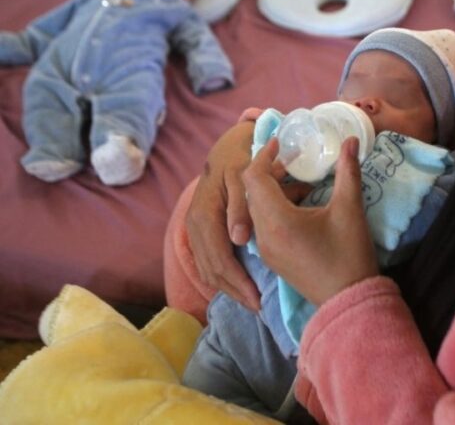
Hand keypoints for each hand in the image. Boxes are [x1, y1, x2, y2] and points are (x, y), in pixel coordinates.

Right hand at [185, 120, 260, 311]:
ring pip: (207, 270)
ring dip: (228, 289)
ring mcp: (194, 230)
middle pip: (211, 270)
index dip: (238, 281)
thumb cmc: (241, 161)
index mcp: (205, 213)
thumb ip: (242, 206)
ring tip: (252, 302)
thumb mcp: (243, 176)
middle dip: (234, 292)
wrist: (226, 149)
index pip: (219, 258)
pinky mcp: (199, 233)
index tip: (258, 298)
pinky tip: (239, 287)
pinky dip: (221, 279)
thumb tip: (239, 239)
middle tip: (259, 307)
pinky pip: (206, 263)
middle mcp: (194, 225)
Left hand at [243, 137, 379, 306]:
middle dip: (269, 171)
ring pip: (256, 209)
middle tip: (293, 160)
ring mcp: (265, 250)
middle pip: (251, 192)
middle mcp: (263, 235)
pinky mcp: (272, 259)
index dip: (265, 155)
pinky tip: (299, 205)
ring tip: (299, 181)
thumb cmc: (349, 255)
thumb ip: (348, 171)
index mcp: (277, 221)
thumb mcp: (350, 209)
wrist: (349, 302)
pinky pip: (262, 225)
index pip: (255, 178)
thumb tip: (352, 140)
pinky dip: (274, 208)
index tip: (281, 142)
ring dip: (271, 190)